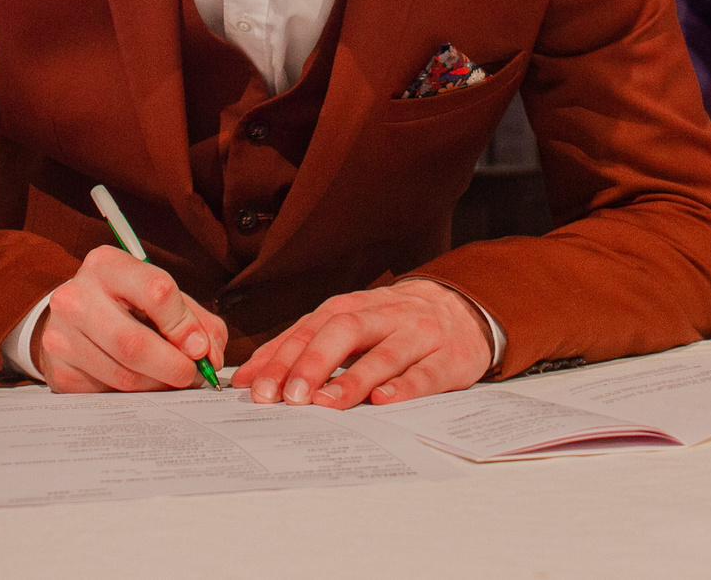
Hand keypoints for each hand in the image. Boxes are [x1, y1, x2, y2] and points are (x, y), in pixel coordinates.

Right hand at [30, 245, 228, 392]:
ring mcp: (61, 336)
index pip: (156, 291)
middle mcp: (76, 297)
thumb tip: (208, 356)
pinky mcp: (59, 370)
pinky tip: (141, 380)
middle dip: (173, 366)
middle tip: (191, 375)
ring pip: (123, 375)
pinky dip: (135, 394)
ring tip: (169, 378)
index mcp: (107, 265)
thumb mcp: (161, 295)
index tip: (200, 348)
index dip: (185, 326)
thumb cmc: (126, 303)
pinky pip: (108, 393)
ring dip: (157, 384)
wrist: (73, 317)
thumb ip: (196, 320)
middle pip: (133, 343)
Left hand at [234, 279, 493, 408]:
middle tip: (290, 396)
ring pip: (384, 353)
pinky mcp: (449, 358)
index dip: (283, 356)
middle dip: (313, 362)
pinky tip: (384, 401)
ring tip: (327, 403)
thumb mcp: (348, 324)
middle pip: (345, 331)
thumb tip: (248, 377)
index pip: (312, 327)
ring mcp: (418, 335)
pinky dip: (404, 387)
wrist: (461, 308)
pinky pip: (426, 372)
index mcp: (354, 307)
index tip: (258, 387)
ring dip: (353, 379)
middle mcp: (384, 315)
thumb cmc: (392, 323)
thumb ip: (301, 347)